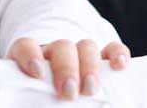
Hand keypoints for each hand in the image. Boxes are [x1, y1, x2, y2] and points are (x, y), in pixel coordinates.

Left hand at [8, 38, 130, 99]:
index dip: (30, 55)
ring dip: (90, 66)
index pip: (26, 47)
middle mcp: (54, 53)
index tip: (37, 73)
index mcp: (31, 62)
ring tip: (90, 89)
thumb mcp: (32, 103)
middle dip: (67, 68)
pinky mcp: (102, 59)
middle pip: (62, 46)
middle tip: (69, 93)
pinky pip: (112, 49)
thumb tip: (36, 106)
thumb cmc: (39, 103)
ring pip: (86, 46)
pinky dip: (117, 54)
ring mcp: (79, 54)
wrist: (56, 99)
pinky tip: (120, 66)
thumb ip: (32, 103)